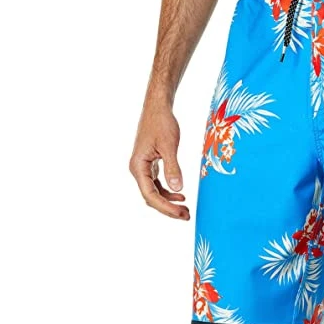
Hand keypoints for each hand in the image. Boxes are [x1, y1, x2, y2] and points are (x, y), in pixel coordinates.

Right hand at [129, 100, 189, 219]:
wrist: (157, 107)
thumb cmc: (162, 123)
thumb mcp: (169, 145)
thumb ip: (173, 168)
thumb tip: (178, 189)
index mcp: (138, 167)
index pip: (150, 195)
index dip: (166, 208)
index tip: (181, 213)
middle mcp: (137, 169)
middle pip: (151, 197)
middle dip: (168, 209)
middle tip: (187, 216)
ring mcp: (143, 168)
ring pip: (154, 193)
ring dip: (169, 202)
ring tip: (185, 210)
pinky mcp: (150, 165)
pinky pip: (157, 184)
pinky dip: (168, 192)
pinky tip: (181, 196)